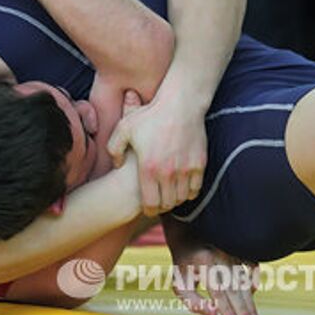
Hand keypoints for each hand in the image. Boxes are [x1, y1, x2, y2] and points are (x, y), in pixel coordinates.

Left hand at [107, 88, 206, 215]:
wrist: (180, 104)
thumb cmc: (149, 115)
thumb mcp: (123, 128)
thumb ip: (114, 148)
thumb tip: (117, 165)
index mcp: (148, 168)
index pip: (150, 204)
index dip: (148, 210)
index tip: (146, 208)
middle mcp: (168, 173)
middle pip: (167, 204)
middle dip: (161, 206)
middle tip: (158, 203)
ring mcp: (186, 170)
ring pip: (182, 198)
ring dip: (175, 199)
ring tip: (169, 195)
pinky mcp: (199, 164)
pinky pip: (196, 188)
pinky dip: (189, 191)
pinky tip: (182, 187)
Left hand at [171, 240, 258, 314]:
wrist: (187, 235)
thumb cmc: (183, 265)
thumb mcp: (180, 283)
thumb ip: (193, 302)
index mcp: (202, 261)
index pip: (217, 289)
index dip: (227, 308)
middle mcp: (218, 254)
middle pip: (234, 287)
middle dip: (243, 308)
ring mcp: (230, 251)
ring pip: (244, 280)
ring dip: (249, 301)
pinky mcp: (238, 250)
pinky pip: (252, 267)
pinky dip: (253, 281)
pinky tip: (251, 293)